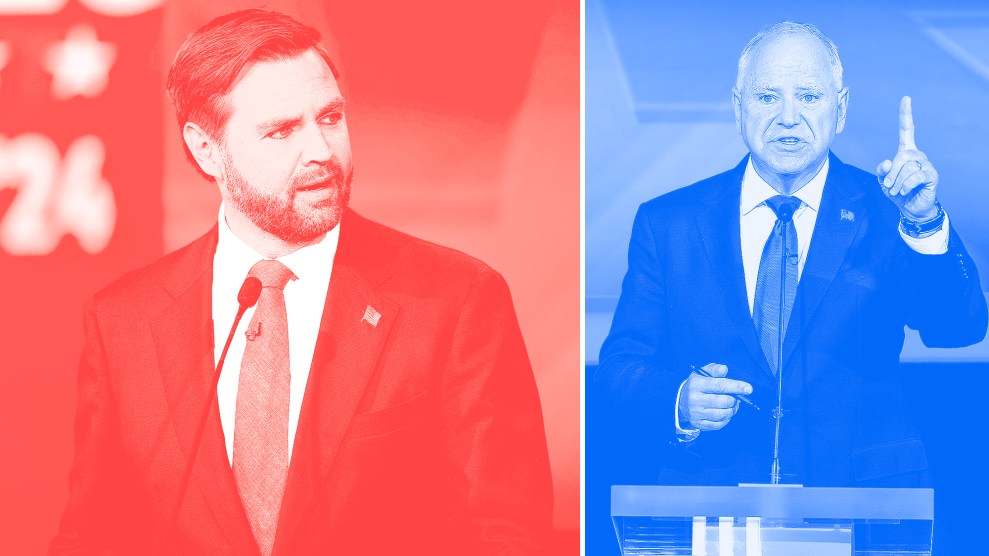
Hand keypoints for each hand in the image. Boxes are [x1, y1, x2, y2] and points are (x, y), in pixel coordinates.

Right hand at [677, 363, 751, 430]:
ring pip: (721, 414)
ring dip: (731, 410)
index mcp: (697, 384)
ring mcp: (696, 413)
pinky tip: (725, 414)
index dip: (736, 387)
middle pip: (723, 402)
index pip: (720, 385)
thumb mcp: (702, 373)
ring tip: (732, 406)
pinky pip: (718, 424)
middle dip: (734, 400)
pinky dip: (726, 420)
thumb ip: (714, 370)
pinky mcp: (697, 423)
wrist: (679, 400)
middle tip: (736, 398)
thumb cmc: (696, 385)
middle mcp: (695, 399)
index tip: (748, 389)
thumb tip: (724, 369)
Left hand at [876, 96, 938, 220]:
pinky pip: (915, 176)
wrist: (910, 208)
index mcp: (906, 151)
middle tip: (889, 186)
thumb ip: (882, 170)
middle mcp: (918, 154)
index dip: (905, 115)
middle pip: (901, 156)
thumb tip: (888, 162)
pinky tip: (906, 191)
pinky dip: (905, 186)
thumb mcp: (883, 180)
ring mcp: (926, 164)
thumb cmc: (897, 191)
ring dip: (897, 182)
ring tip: (899, 190)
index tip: (906, 98)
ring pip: (907, 167)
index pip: (906, 130)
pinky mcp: (931, 175)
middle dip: (891, 173)